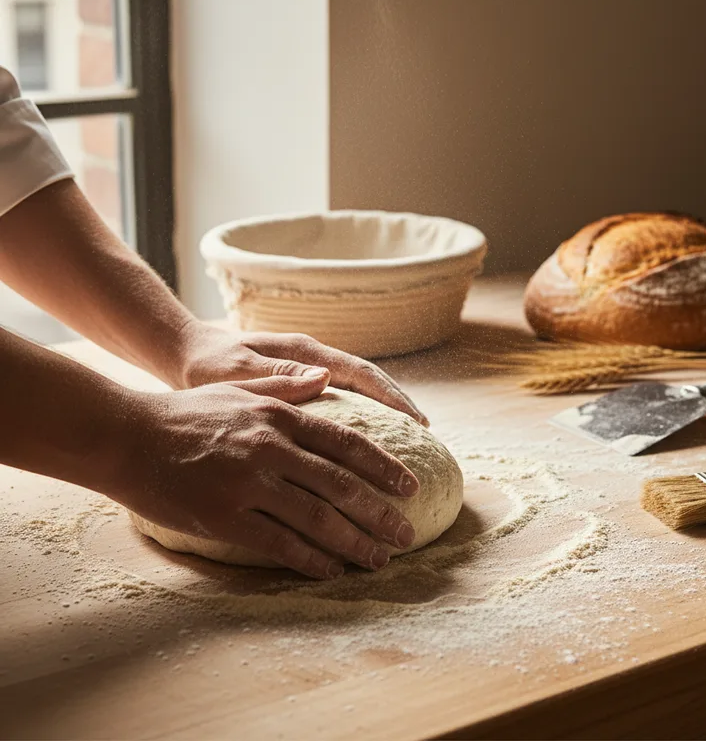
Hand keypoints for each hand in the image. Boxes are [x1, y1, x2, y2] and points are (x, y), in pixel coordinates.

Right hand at [112, 372, 418, 578]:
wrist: (127, 437)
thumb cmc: (185, 413)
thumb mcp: (238, 388)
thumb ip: (285, 386)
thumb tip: (327, 378)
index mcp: (279, 416)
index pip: (346, 443)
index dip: (383, 467)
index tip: (410, 486)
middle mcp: (271, 448)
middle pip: (341, 486)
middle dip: (380, 512)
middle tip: (407, 534)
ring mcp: (249, 484)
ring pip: (317, 519)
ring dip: (355, 542)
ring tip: (380, 558)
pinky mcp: (226, 518)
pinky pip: (280, 543)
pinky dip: (311, 559)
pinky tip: (332, 570)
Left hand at [174, 323, 427, 425]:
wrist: (184, 354)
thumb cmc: (206, 367)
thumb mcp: (235, 374)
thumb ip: (277, 376)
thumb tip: (324, 379)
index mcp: (303, 353)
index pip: (361, 374)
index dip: (393, 398)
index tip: (419, 423)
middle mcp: (312, 359)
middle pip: (369, 382)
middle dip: (399, 407)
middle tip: (426, 438)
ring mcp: (308, 370)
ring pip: (358, 391)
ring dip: (384, 414)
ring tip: (406, 447)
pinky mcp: (299, 383)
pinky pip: (341, 401)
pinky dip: (361, 419)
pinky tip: (366, 445)